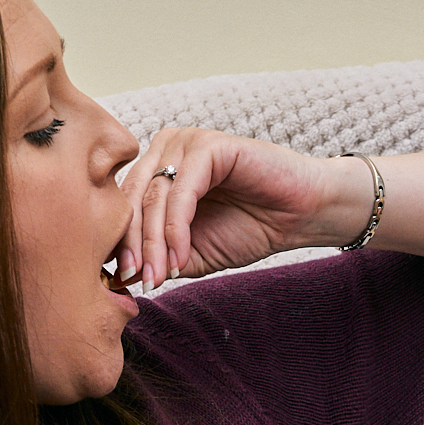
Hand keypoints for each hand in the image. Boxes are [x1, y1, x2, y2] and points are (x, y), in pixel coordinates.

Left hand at [119, 129, 371, 289]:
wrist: (301, 216)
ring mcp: (186, 143)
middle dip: (135, 245)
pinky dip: (177, 225)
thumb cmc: (251, 227)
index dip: (122, 244)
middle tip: (141, 279)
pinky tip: (181, 254)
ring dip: (154, 241)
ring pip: (154, 195)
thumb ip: (161, 257)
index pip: (125, 206)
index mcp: (157, 169)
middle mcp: (166, 149)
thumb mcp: (194, 252)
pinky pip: (182, 189)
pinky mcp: (209, 145)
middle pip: (134, 199)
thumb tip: (122, 275)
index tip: (125, 280)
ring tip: (161, 274)